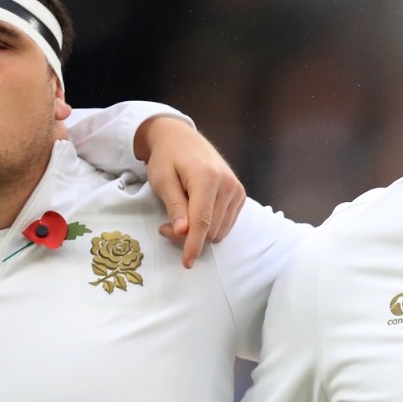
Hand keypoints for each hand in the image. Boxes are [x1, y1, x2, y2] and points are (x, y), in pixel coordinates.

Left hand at [134, 117, 245, 266]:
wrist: (181, 138)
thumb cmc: (167, 158)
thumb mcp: (162, 180)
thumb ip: (175, 207)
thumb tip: (184, 232)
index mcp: (208, 178)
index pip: (202, 221)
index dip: (193, 244)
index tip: (187, 262)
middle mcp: (228, 185)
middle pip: (211, 229)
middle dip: (188, 236)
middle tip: (165, 226)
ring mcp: (237, 190)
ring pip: (220, 230)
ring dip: (199, 233)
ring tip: (180, 218)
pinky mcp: (240, 195)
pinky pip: (226, 223)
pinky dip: (210, 226)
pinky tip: (196, 213)